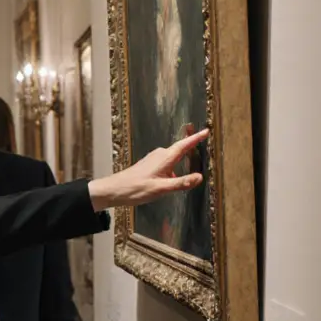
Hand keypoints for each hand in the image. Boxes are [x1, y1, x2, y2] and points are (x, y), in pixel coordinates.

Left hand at [87, 128, 208, 210]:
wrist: (114, 190)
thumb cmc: (136, 188)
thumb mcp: (161, 188)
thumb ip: (181, 183)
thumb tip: (200, 177)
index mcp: (165, 158)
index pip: (184, 145)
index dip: (196, 138)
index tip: (206, 130)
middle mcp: (159, 155)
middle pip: (179, 149)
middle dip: (191, 147)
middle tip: (203, 142)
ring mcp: (153, 160)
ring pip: (172, 158)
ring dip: (182, 159)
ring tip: (192, 162)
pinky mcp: (148, 166)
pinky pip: (166, 164)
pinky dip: (173, 168)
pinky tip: (173, 179)